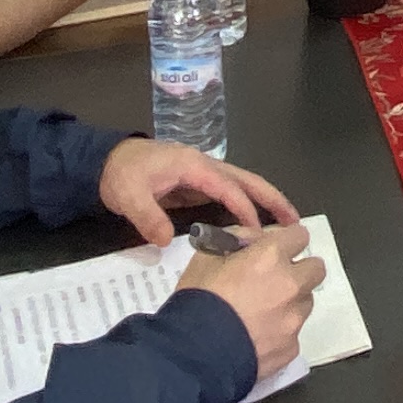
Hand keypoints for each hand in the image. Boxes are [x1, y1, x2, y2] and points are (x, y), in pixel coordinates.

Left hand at [97, 138, 299, 242]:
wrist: (106, 162)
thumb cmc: (120, 174)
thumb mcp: (128, 195)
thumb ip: (147, 216)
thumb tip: (166, 240)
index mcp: (193, 166)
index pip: (228, 188)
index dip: (245, 210)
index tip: (258, 234)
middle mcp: (205, 166)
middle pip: (247, 180)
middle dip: (273, 199)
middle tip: (296, 222)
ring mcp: (203, 174)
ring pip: (243, 185)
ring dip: (266, 201)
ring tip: (287, 224)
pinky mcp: (198, 184)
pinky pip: (231, 194)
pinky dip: (249, 205)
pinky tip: (256, 224)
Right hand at [171, 223, 323, 380]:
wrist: (194, 355)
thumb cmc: (197, 302)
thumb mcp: (205, 258)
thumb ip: (235, 240)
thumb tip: (253, 239)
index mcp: (270, 257)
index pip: (300, 236)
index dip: (288, 241)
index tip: (279, 249)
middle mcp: (290, 285)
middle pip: (316, 269)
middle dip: (300, 271)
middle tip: (276, 280)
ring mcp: (293, 319)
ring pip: (306, 302)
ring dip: (291, 302)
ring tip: (262, 313)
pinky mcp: (291, 348)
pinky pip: (293, 333)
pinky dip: (280, 332)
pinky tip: (256, 337)